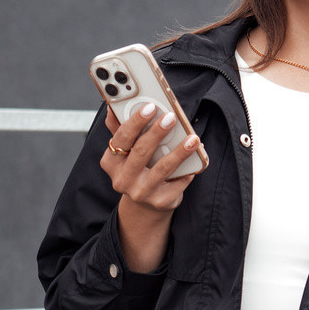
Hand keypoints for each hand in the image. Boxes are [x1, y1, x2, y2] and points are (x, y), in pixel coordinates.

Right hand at [100, 103, 205, 272]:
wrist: (146, 203)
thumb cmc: (136, 169)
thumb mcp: (125, 151)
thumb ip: (121, 129)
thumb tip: (113, 106)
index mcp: (111, 162)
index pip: (122, 138)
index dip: (135, 122)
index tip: (150, 107)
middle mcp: (123, 179)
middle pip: (141, 152)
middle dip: (157, 133)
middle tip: (171, 117)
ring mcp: (141, 193)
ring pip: (163, 168)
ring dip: (179, 151)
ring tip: (193, 138)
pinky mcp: (160, 201)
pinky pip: (178, 183)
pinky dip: (188, 170)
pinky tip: (197, 158)